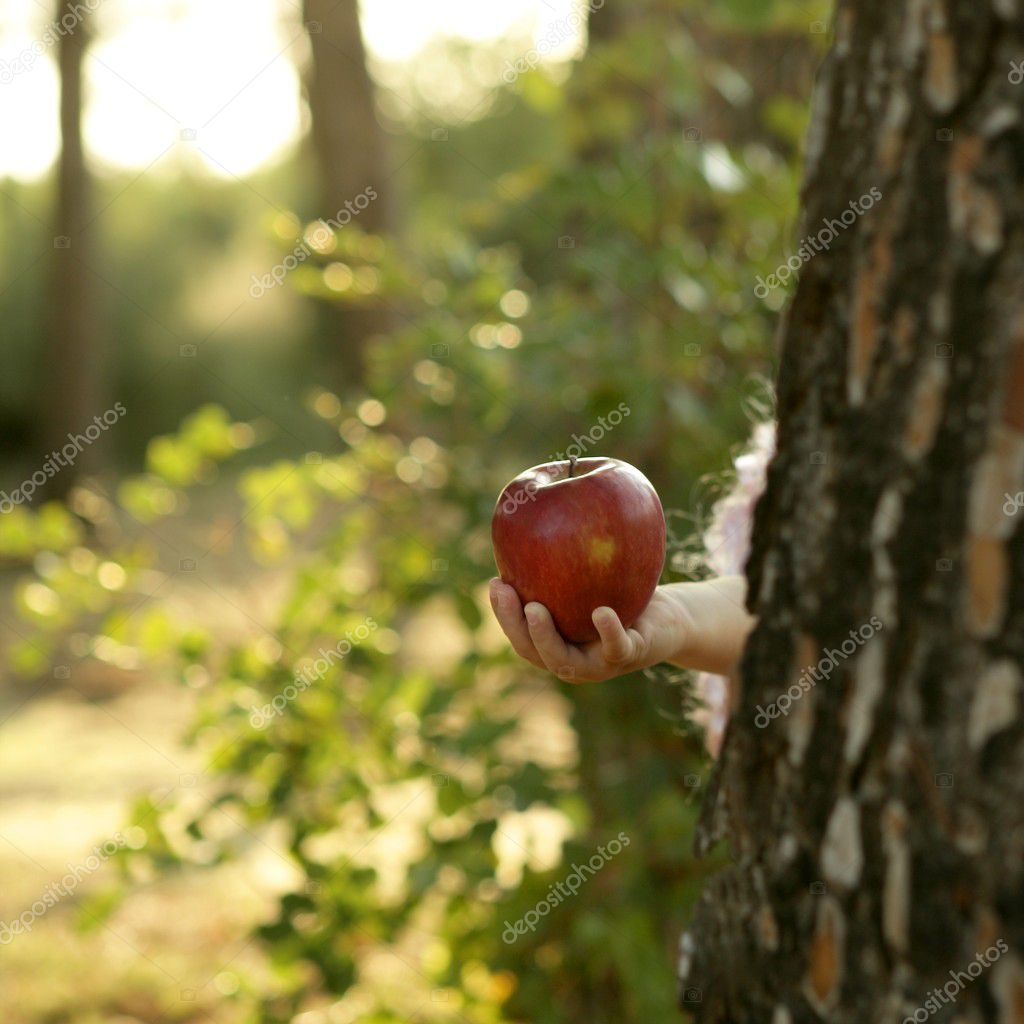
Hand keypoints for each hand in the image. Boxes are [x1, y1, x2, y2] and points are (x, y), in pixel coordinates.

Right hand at [488, 576, 753, 682]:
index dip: (503, 612)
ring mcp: (601, 664)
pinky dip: (608, 631)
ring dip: (546, 637)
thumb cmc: (622, 590)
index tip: (495, 580)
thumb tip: (535, 506)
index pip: (520, 633)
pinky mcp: (631, 655)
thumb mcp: (590, 573)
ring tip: (535, 608)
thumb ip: (563, 556)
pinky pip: (617, 647)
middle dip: (513, 624)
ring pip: (566, 662)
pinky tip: (601, 611)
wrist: (668, 617)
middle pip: (533, 652)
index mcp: (555, 642)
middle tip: (505, 591)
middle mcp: (572, 660)